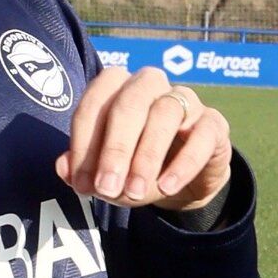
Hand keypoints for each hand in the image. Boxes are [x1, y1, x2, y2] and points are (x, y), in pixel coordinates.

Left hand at [55, 66, 231, 212]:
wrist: (179, 182)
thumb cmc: (132, 167)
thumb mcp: (106, 173)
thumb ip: (82, 170)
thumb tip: (63, 169)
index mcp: (117, 87)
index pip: (95, 102)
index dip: (84, 143)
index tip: (82, 183)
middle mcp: (150, 85)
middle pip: (129, 102)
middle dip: (114, 148)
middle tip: (106, 188)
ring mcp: (185, 100)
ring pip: (165, 113)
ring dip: (147, 156)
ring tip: (135, 192)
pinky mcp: (213, 123)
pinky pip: (202, 135)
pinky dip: (183, 163)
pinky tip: (166, 186)